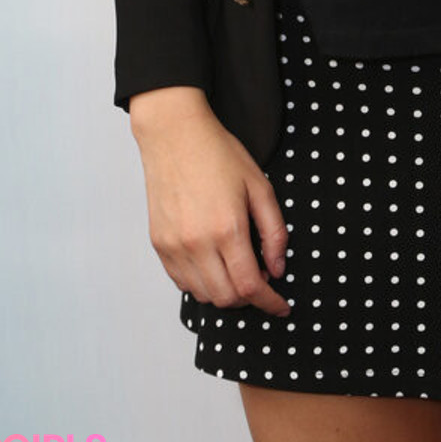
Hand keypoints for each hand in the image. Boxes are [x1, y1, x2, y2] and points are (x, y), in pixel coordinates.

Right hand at [130, 87, 290, 316]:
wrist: (174, 135)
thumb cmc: (218, 154)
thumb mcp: (260, 186)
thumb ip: (274, 232)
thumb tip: (277, 269)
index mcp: (227, 228)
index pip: (250, 287)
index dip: (270, 302)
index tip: (281, 306)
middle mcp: (197, 243)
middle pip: (227, 298)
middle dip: (250, 299)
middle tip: (262, 280)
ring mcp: (174, 247)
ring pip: (203, 295)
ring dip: (226, 293)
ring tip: (237, 269)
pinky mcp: (159, 244)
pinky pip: (182, 282)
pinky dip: (202, 284)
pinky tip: (214, 264)